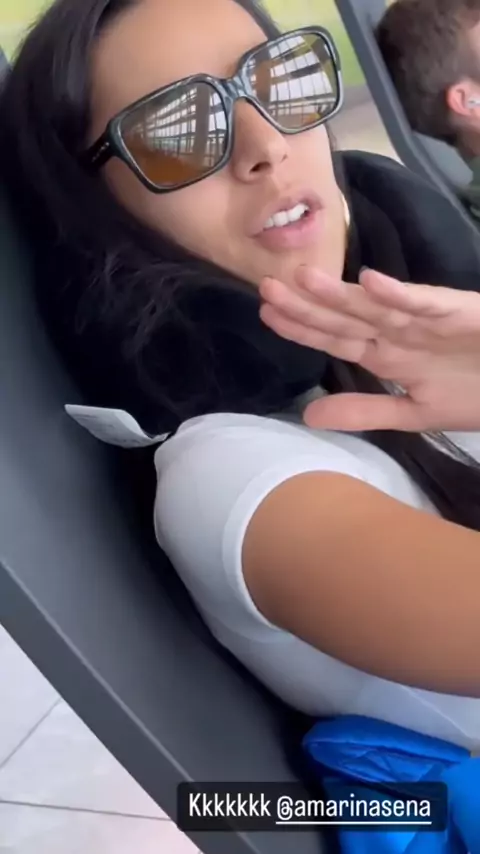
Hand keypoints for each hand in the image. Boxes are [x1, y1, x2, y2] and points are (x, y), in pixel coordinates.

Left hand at [259, 266, 479, 432]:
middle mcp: (397, 330)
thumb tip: (307, 416)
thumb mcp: (413, 412)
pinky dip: (400, 294)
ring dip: (342, 293)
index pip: (334, 338)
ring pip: (375, 304)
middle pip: (344, 316)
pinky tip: (371, 282)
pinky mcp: (455, 312)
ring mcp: (424, 318)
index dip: (301, 327)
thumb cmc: (475, 392)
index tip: (266, 315)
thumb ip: (364, 411)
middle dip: (306, 304)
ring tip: (305, 278)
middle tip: (266, 288)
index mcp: (385, 352)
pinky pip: (425, 302)